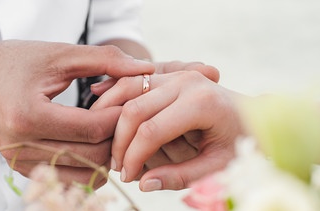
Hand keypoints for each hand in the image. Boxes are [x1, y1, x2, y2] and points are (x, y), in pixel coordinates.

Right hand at [0, 40, 153, 186]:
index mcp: (28, 116)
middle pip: (92, 158)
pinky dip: (89, 163)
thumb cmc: (16, 62)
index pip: (93, 130)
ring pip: (85, 175)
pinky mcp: (23, 169)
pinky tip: (92, 141)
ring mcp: (21, 163)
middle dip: (116, 139)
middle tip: (124, 117)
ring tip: (110, 129)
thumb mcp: (60, 54)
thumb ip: (106, 60)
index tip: (132, 102)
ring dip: (105, 155)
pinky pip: (70, 177)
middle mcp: (22, 147)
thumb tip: (146, 69)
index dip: (120, 117)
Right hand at [91, 69, 244, 189]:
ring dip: (111, 115)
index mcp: (200, 103)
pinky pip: (134, 81)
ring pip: (127, 89)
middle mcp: (186, 82)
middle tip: (117, 166)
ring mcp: (176, 75)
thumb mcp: (218, 166)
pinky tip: (106, 114)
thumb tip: (144, 184)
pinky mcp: (169, 75)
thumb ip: (181, 176)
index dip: (133, 156)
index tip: (127, 176)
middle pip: (134, 109)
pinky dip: (115, 96)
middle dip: (120, 141)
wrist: (254, 116)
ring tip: (107, 143)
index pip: (151, 130)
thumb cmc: (241, 141)